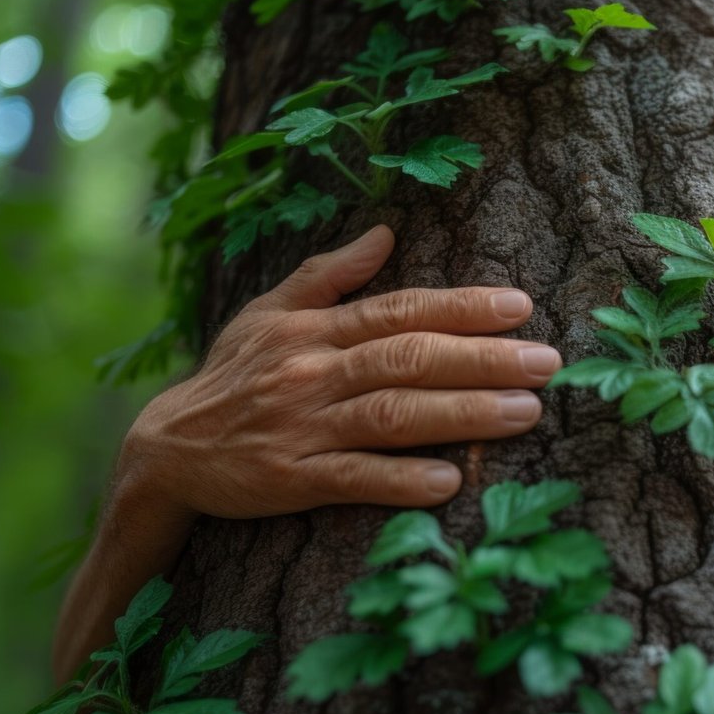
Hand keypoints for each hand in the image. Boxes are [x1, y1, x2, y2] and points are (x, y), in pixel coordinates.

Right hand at [118, 224, 561, 520]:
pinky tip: (448, 481)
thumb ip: (329, 276)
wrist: (166, 450)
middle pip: (408, 359)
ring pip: (392, 416)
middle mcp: (312, 373)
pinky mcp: (291, 481)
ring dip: (463, 415)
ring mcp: (303, 428)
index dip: (461, 307)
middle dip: (483, 358)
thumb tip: (386, 231)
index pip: (400, 310)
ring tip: (525, 413)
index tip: (521, 307)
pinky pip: (352, 479)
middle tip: (547, 363)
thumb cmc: (232, 377)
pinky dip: (401, 480)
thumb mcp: (268, 313)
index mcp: (314, 330)